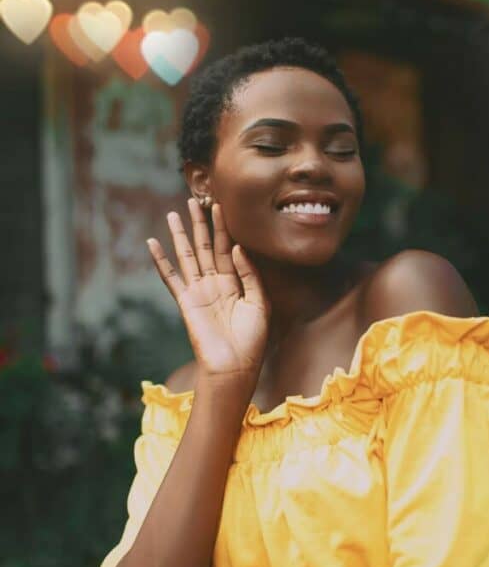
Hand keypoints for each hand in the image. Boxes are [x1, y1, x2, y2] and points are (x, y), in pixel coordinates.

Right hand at [146, 198, 269, 379]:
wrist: (234, 366)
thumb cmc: (251, 340)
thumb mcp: (259, 303)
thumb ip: (249, 274)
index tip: (220, 205)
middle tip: (193, 199)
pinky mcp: (185, 302)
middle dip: (199, 223)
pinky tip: (152, 244)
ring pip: (187, 256)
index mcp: (235, 283)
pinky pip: (171, 277)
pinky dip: (160, 261)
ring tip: (172, 214)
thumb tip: (236, 247)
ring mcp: (198, 291)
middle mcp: (214, 283)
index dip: (223, 227)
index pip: (227, 248)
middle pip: (204, 246)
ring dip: (179, 235)